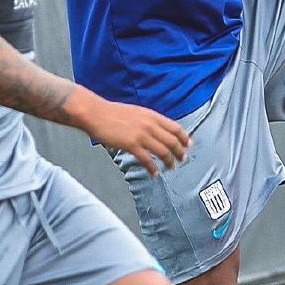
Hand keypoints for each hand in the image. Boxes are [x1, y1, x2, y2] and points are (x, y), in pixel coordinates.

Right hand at [70, 89, 190, 176]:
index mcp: (152, 115)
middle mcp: (150, 124)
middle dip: (180, 152)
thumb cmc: (112, 112)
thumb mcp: (136, 112)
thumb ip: (148, 120)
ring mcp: (141, 135)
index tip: (188, 145)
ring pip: (163, 151)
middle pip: (172, 141)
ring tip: (170, 167)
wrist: (96, 113)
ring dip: (169, 161)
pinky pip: (147, 160)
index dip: (184, 138)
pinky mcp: (131, 145)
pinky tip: (154, 173)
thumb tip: (158, 130)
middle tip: (182, 160)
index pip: (175, 127)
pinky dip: (152, 168)